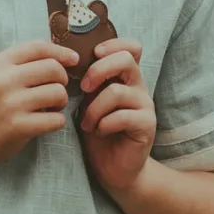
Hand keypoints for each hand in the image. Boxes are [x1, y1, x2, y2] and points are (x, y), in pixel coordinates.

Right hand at [0, 40, 78, 168]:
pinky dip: (57, 121)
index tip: (73, 60)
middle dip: (62, 80)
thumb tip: (61, 59)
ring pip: (58, 93)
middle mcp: (5, 80)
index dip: (61, 52)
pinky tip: (46, 123)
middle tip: (55, 93)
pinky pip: (56, 119)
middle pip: (53, 69)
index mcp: (0, 63)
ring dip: (61, 102)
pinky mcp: (19, 127)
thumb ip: (19, 66)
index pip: (38, 47)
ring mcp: (12, 104)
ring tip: (50, 109)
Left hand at [76, 38, 156, 194]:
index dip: (113, 45)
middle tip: (83, 89)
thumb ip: (88, 84)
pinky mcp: (146, 125)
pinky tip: (99, 132)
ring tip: (87, 124)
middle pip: (125, 60)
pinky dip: (104, 124)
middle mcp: (139, 87)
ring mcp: (145, 105)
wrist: (113, 169)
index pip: (131, 47)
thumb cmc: (98, 134)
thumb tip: (66, 63)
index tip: (93, 56)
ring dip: (94, 108)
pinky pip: (123, 116)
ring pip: (118, 91)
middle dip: (98, 71)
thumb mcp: (88, 103)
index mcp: (125, 78)